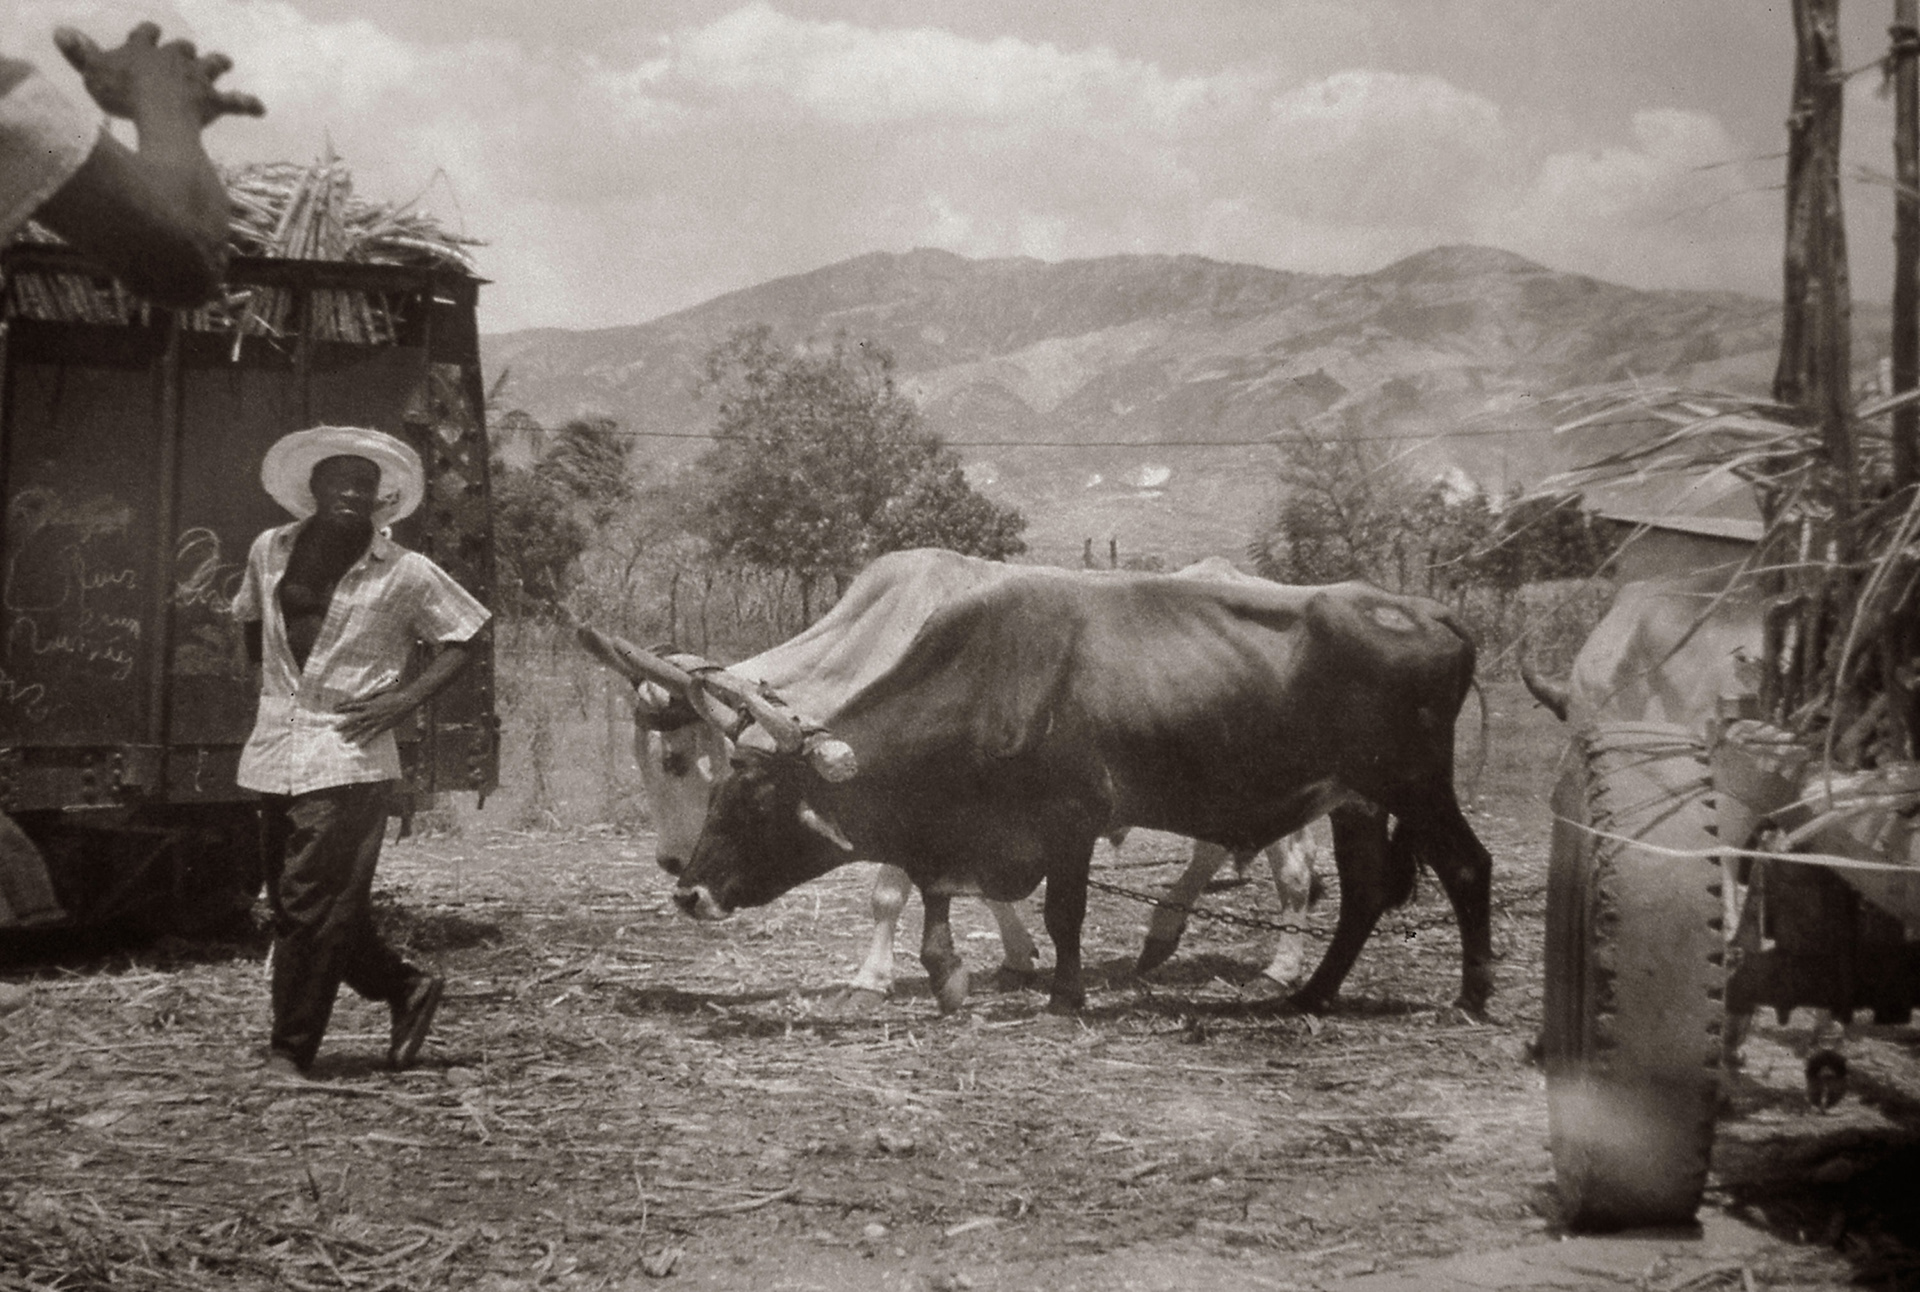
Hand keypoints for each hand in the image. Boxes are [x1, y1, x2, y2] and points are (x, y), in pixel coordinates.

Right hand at [54, 22, 264, 125]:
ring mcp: (197, 79)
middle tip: (189, 52)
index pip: (146, 35)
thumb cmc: (121, 92)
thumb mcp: (92, 71)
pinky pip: (237, 102)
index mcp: (145, 50)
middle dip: (186, 51)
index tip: (150, 31)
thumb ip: (79, 52)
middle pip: (183, 49)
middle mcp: (175, 59)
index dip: (148, 33)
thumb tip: (60, 31)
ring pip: (212, 66)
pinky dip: (249, 104)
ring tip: (225, 61)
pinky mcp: (213, 101)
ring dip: (218, 63)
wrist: (155, 109)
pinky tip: (261, 108)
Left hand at [337, 688, 416, 744]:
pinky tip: (360, 745)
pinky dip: (365, 740)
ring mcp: (375, 720)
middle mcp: (369, 712)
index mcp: (368, 703)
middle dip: (343, 724)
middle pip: (353, 719)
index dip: (342, 707)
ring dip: (351, 734)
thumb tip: (361, 698)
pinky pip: (372, 735)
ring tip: (343, 739)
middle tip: (334, 729)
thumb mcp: (380, 693)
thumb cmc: (394, 695)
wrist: (405, 701)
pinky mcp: (382, 726)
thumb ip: (370, 696)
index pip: (352, 705)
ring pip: (360, 728)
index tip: (333, 709)